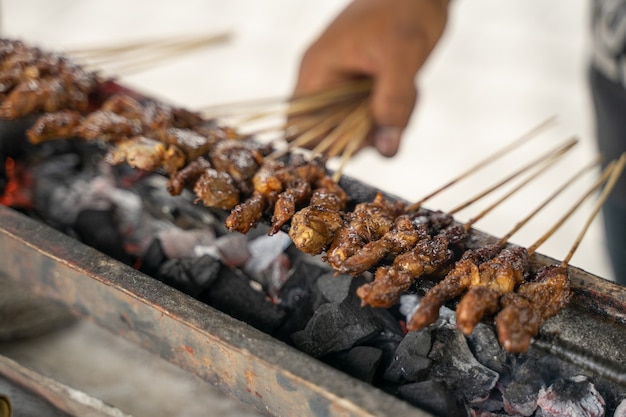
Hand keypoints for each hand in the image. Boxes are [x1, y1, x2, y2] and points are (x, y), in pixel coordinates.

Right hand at [294, 0, 448, 156]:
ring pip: (359, 128)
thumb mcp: (402, 56)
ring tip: (410, 89)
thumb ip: (394, 103)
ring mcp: (347, 86)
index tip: (361, 138)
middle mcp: (327, 82)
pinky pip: (377, 116)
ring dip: (388, 121)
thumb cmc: (405, 10)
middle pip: (333, 134)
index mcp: (318, 72)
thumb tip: (387, 149)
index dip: (324, 142)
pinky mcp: (367, 87)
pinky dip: (398, 111)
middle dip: (367, 133)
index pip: (298, 125)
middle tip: (396, 112)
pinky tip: (412, 86)